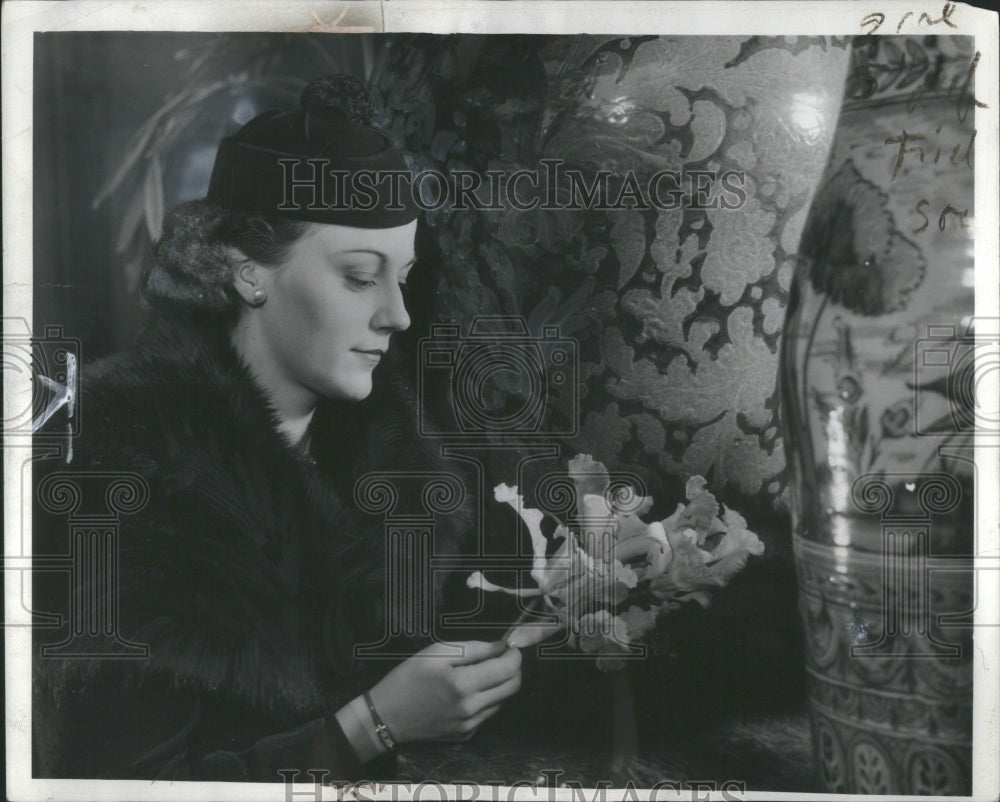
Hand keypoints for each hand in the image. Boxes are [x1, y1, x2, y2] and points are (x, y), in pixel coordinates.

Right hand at [367, 640, 520, 743]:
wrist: (386, 716)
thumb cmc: (407, 678)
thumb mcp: (436, 652)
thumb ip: (473, 648)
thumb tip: (501, 646)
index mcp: (462, 684)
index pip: (508, 669)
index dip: (514, 654)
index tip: (509, 646)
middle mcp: (470, 708)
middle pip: (513, 687)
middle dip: (514, 668)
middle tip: (502, 657)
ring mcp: (469, 725)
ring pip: (503, 701)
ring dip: (502, 684)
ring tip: (484, 672)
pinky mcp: (466, 735)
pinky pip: (488, 714)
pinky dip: (488, 699)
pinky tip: (470, 690)